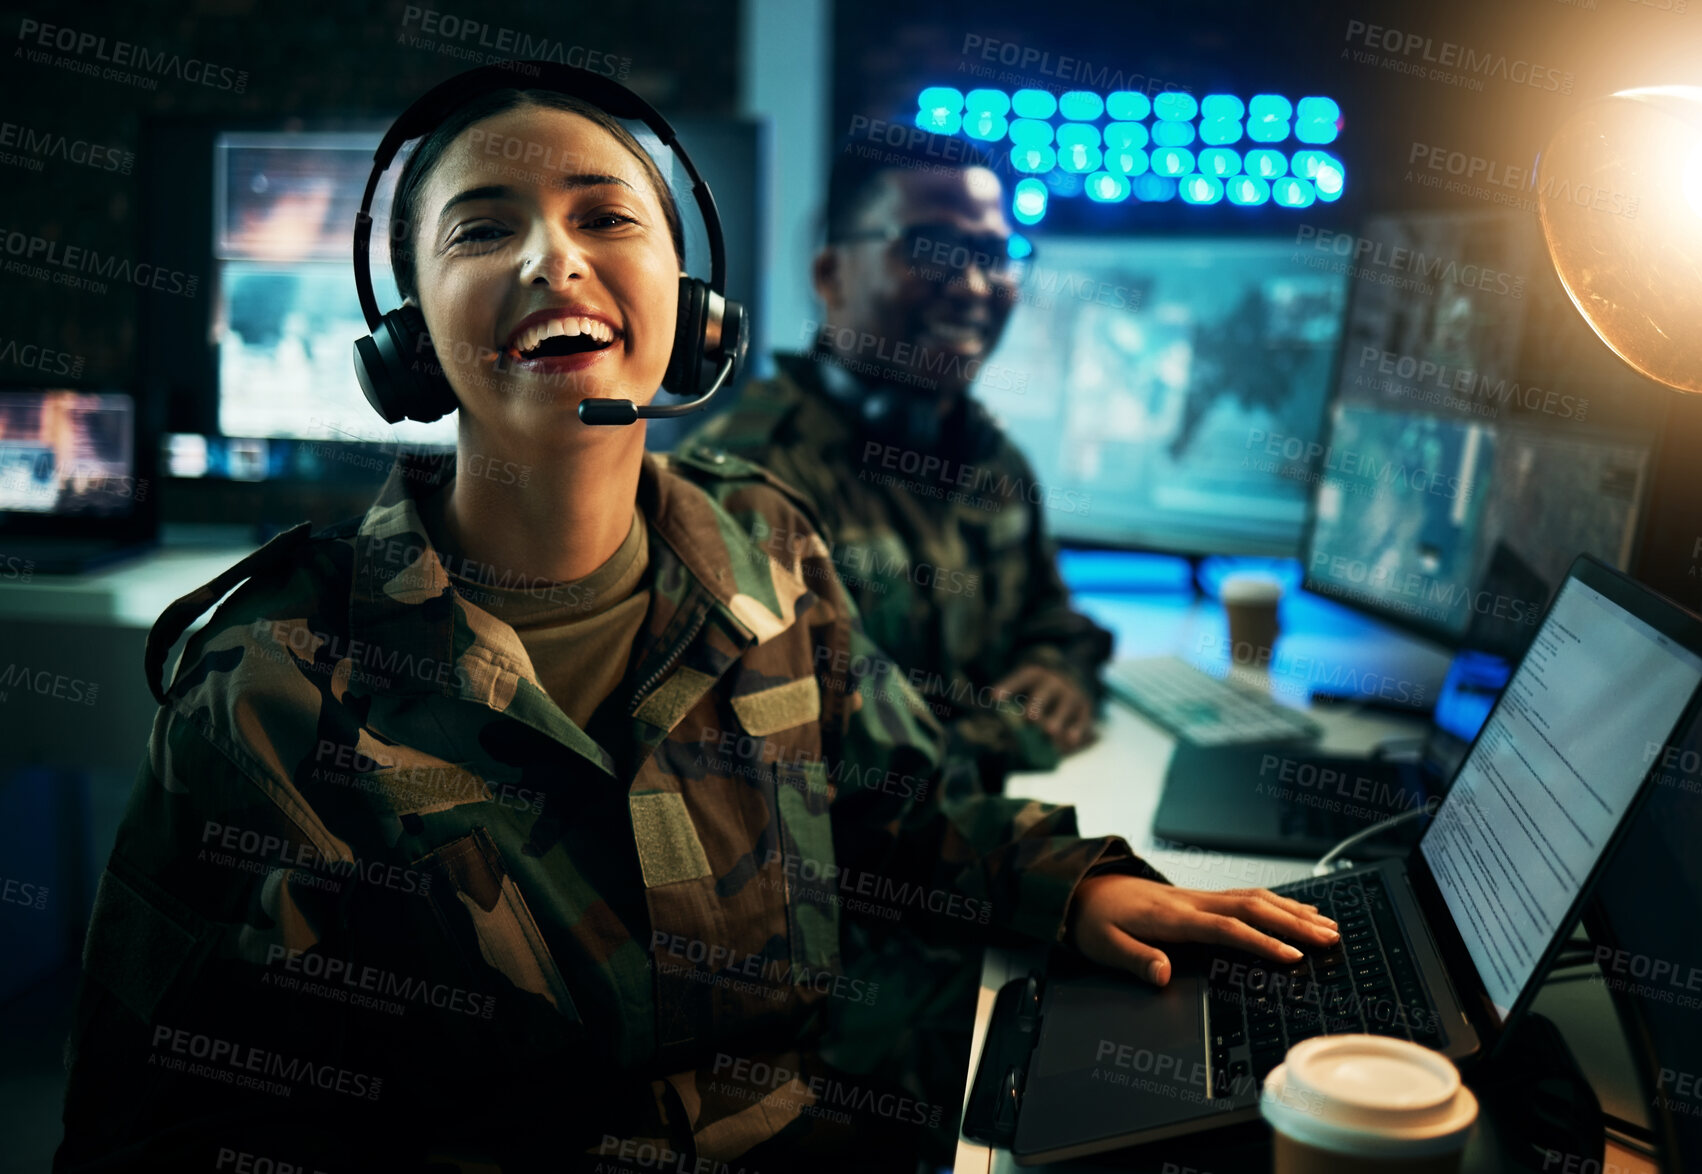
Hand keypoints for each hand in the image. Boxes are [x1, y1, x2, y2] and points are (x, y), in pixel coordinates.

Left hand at [993, 664, 1094, 753]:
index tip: (994, 697)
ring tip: (1050, 732)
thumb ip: (1010, 702)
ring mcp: (1070, 694)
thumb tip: (994, 724)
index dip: (1007, 687)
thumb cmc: (1038, 687)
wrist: (1072, 674)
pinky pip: (1082, 718)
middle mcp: (1053, 682)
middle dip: (1036, 705)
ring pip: (1064, 707)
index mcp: (1033, 675)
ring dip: (1057, 719)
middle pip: (1043, 693)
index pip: (1019, 679)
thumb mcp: (1025, 684)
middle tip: (1030, 718)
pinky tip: (1070, 740)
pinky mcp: (1085, 707)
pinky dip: (1077, 729)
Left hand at [1065, 875, 1339, 986]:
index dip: (1261, 942)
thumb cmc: (1093, 921)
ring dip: (1292, 910)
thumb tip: (1162, 975)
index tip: (1293, 957)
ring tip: (1328, 925)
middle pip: (1252, 907)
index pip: (1226, 928)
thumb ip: (1134, 959)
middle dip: (1294, 923)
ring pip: (1254, 897)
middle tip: (1330, 938)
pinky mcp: (1199, 897)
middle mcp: (1191, 901)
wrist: (1081, 889)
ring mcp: (1197, 896)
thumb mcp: (1103, 945)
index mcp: (1172, 916)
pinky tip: (1297, 909)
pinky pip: (1245, 895)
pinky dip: (1276, 901)